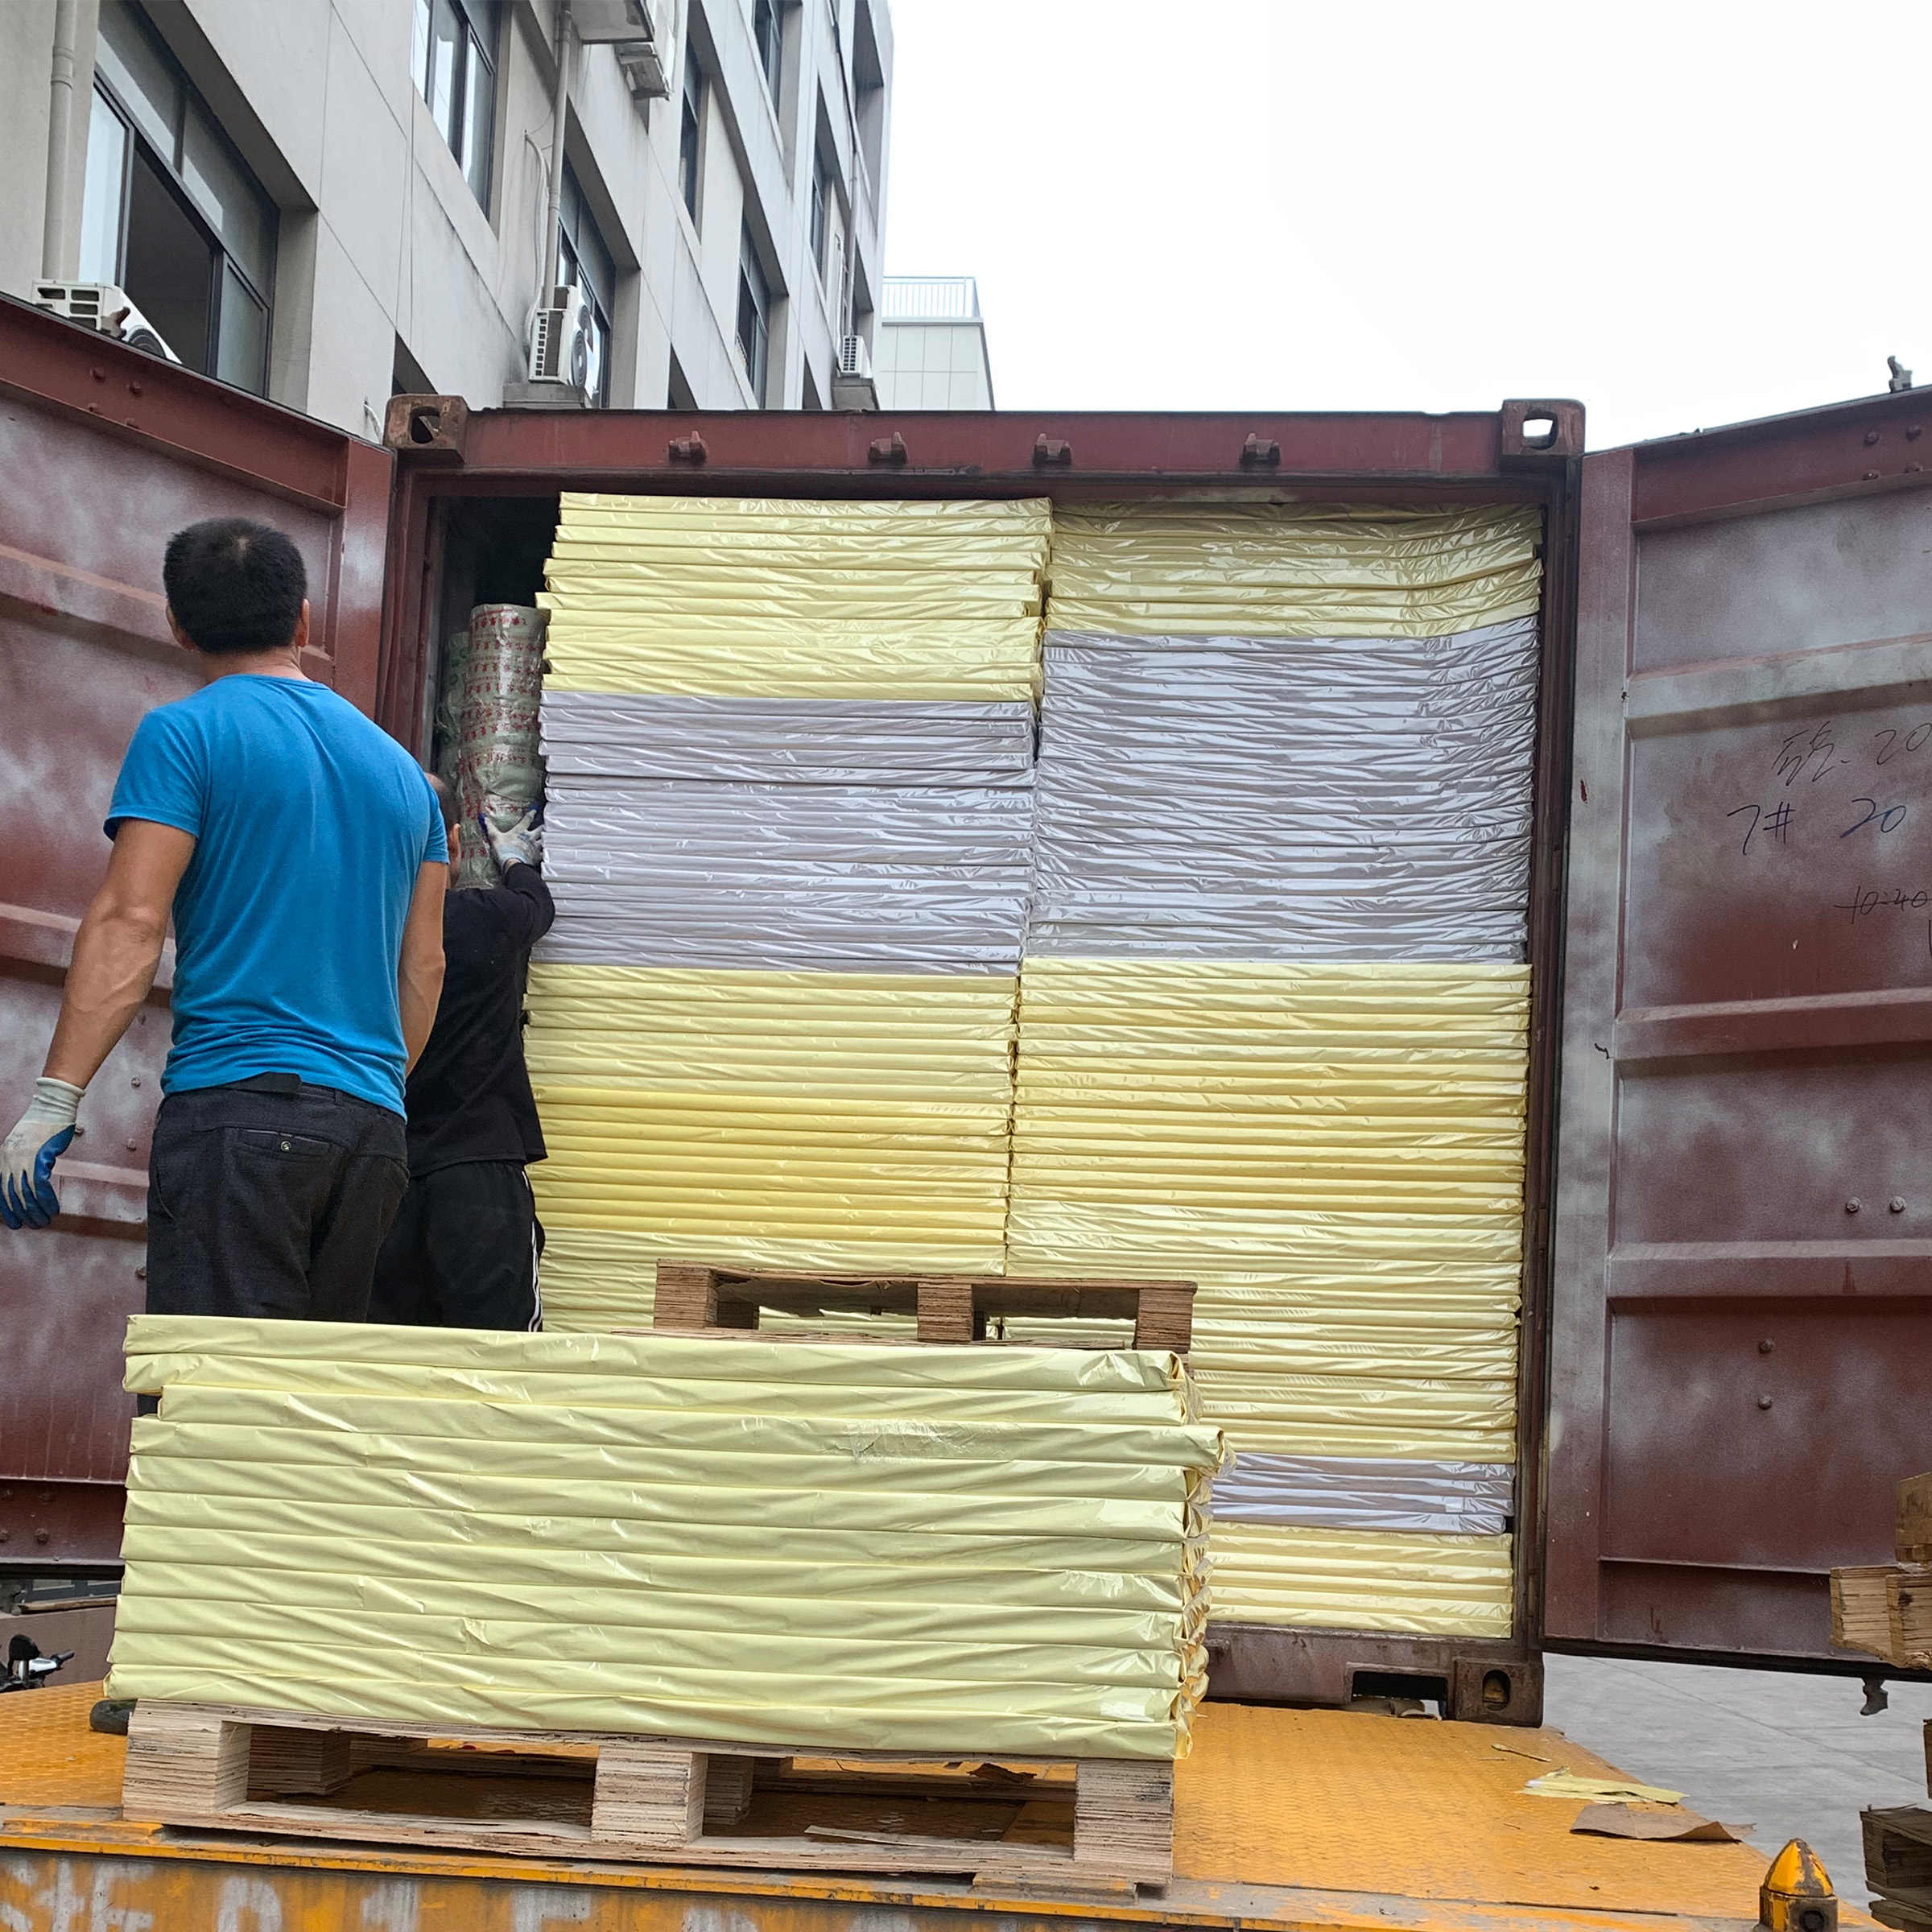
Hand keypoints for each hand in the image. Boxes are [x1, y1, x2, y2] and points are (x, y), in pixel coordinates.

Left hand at [0, 1078, 84, 1229]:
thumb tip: (28, 1179)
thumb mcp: (22, 1144)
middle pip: (12, 1195)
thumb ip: (20, 1161)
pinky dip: (47, 1200)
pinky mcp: (40, 1158)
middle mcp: (9, 1161)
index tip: (15, 1222)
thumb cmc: (41, 1124)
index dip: (7, 1209)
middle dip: (22, 1214)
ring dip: (36, 1211)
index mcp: (3, 1158)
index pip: (1, 1190)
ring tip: (43, 1221)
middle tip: (32, 1225)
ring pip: (26, 1194)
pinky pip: (41, 1186)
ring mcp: (24, 1159)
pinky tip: (53, 1209)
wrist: (52, 1107)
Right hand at [481, 808, 541, 871]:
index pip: (527, 820)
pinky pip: (544, 854)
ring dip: (545, 839)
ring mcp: (535, 847)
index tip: (534, 811)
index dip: (531, 814)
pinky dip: (545, 853)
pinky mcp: (537, 857)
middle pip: (539, 829)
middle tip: (544, 825)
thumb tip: (484, 818)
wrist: (512, 863)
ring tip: (548, 837)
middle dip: (542, 827)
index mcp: (520, 831)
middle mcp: (530, 838)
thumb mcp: (494, 837)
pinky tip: (546, 853)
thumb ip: (490, 827)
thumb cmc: (504, 850)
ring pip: (544, 840)